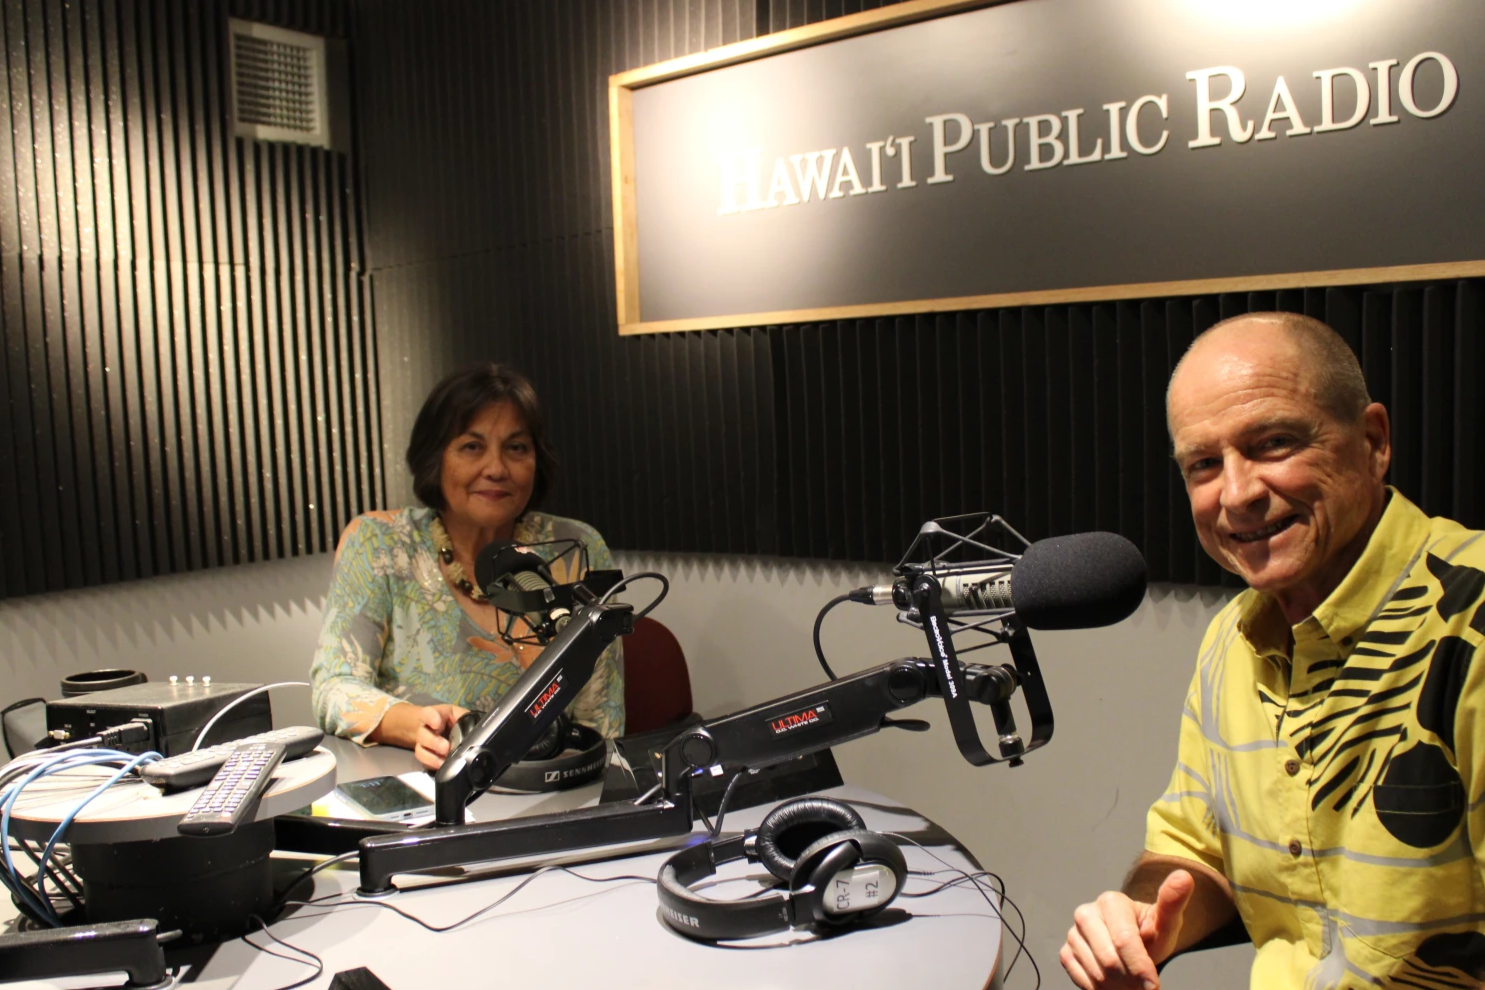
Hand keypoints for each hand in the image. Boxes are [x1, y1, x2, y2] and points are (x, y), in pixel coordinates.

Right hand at [372, 703, 469, 769]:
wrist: (432, 727)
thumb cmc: (446, 719)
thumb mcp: (456, 713)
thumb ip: (463, 718)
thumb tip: (475, 727)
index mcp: (432, 715)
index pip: (427, 714)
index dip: (431, 718)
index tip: (437, 723)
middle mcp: (423, 729)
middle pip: (423, 735)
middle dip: (435, 742)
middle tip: (446, 747)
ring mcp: (421, 743)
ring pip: (421, 750)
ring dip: (433, 757)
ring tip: (446, 759)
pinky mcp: (423, 755)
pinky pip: (424, 762)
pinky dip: (433, 764)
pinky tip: (443, 764)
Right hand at [1060, 870, 1194, 989]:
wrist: (1135, 943)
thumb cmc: (1151, 932)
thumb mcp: (1166, 921)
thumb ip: (1173, 901)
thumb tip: (1184, 876)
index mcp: (1110, 901)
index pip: (1124, 941)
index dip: (1141, 966)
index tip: (1153, 985)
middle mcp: (1086, 914)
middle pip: (1109, 960)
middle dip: (1130, 979)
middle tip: (1144, 986)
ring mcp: (1073, 934)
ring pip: (1096, 973)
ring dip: (1118, 987)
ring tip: (1131, 983)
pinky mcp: (1066, 952)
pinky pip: (1082, 980)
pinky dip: (1101, 988)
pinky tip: (1115, 983)